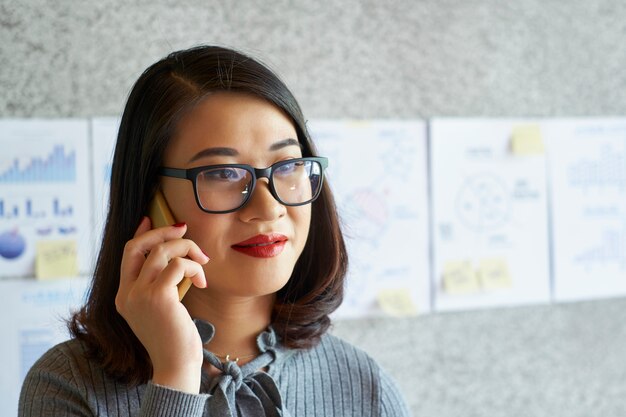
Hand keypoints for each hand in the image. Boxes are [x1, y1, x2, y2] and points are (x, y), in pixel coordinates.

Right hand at [116, 217, 209, 392]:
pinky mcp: (158, 297)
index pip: (127, 254)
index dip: (141, 233)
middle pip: (139, 246)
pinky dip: (193, 266)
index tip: (152, 220)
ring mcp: (140, 295)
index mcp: (123, 296)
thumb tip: (171, 258)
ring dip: (187, 249)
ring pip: (161, 251)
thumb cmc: (173, 338)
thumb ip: (159, 285)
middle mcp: (126, 294)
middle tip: (184, 230)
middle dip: (163, 232)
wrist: (176, 365)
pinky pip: (177, 265)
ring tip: (202, 262)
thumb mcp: (159, 308)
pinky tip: (201, 281)